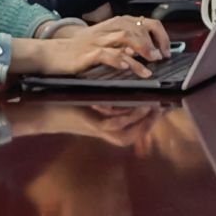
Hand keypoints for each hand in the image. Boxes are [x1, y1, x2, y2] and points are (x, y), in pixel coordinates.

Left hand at [10, 102, 160, 145]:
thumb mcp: (101, 99)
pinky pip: (118, 122)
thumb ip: (119, 97)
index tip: (168, 102)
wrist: (48, 109)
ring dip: (143, 116)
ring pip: (132, 129)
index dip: (157, 115)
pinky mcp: (96, 126)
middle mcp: (113, 134)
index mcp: (116, 129)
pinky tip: (133, 103)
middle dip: (154, 118)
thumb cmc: (75, 101)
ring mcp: (105, 132)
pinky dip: (128, 114)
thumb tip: (139, 81)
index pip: (144, 126)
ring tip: (152, 102)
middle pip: (142, 131)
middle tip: (163, 103)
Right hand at [19, 14, 168, 78]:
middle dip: (153, 43)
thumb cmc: (80, 49)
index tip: (167, 50)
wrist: (53, 53)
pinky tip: (128, 66)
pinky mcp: (87, 53)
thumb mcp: (106, 43)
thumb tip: (148, 51)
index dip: (160, 35)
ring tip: (151, 63)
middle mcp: (108, 29)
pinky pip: (106, 54)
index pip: (145, 22)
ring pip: (125, 39)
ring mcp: (98, 40)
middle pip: (138, 28)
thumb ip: (126, 44)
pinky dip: (119, 59)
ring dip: (141, 50)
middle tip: (161, 58)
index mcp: (115, 24)